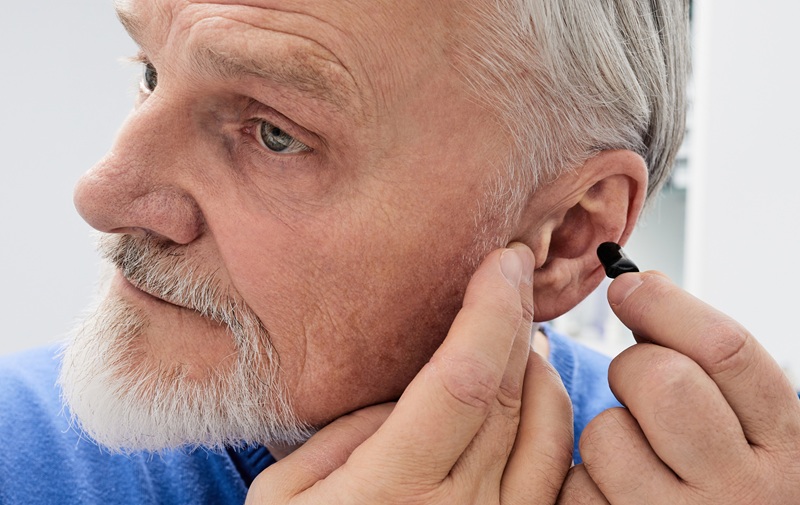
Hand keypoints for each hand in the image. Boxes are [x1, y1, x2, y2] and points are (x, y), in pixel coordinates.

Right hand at [246, 244, 573, 504]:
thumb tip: (410, 389)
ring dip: (540, 368)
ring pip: (549, 431)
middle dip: (515, 322)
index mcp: (390, 491)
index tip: (499, 260)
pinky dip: (554, 422)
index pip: (464, 377)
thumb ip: (346, 433)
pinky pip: (555, 475)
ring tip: (515, 335)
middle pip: (512, 394)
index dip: (489, 309)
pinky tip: (531, 396)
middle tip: (507, 280)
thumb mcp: (284, 495)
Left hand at [557, 272, 799, 503]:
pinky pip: (578, 487)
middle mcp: (746, 492)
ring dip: (607, 432)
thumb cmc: (727, 483)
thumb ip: (706, 365)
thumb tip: (637, 285)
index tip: (628, 285)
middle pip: (660, 380)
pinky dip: (585, 482)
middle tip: (637, 385)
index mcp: (786, 447)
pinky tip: (618, 496)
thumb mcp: (746, 428)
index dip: (665, 305)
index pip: (725, 349)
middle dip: (632, 367)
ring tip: (637, 459)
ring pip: (606, 432)